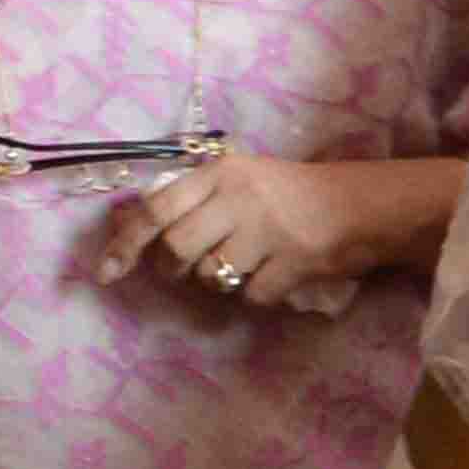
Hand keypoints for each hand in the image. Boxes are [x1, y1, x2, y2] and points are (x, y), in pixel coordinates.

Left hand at [97, 149, 379, 314]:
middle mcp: (239, 198)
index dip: (125, 242)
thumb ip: (191, 199)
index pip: (156, 208)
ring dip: (217, 278)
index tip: (106, 271)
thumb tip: (128, 225)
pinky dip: (256, 294)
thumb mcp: (239, 180)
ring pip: (210, 274)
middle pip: (177, 248)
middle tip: (186, 268)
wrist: (362, 204)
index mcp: (219, 173)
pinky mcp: (294, 261)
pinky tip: (273, 274)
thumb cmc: (289, 193)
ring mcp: (267, 230)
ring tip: (243, 261)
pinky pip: (251, 295)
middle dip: (172, 268)